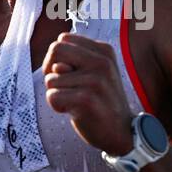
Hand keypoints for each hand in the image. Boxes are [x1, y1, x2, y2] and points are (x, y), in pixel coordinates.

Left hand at [42, 32, 135, 154]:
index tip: (67, 73)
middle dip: (50, 70)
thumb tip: (56, 67)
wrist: (121, 132)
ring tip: (77, 102)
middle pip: (55, 51)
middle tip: (65, 87)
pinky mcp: (87, 99)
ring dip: (57, 93)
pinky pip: (53, 96)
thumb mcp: (94, 72)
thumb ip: (72, 60)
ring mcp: (95, 80)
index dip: (56, 58)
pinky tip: (75, 111)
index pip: (63, 40)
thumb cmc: (101, 100)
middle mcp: (102, 61)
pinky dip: (57, 106)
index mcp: (104, 50)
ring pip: (51, 79)